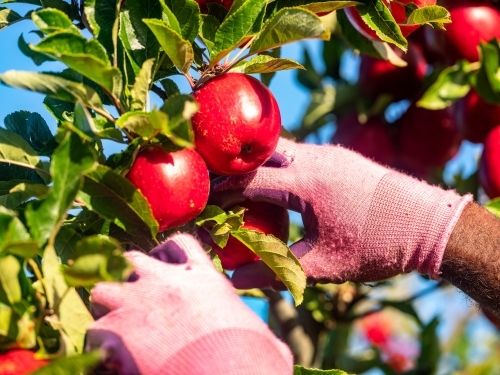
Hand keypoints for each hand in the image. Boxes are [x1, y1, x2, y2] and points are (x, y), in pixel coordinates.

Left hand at [86, 234, 292, 374]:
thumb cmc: (255, 365)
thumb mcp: (264, 340)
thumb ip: (255, 333)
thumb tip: (276, 348)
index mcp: (204, 279)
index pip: (179, 244)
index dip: (167, 255)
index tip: (164, 270)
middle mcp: (167, 282)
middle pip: (131, 258)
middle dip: (127, 276)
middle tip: (133, 301)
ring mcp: (139, 303)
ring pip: (101, 287)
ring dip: (105, 306)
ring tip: (116, 329)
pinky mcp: (117, 332)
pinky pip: (93, 331)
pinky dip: (99, 346)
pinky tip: (112, 361)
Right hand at [211, 138, 471, 288]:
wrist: (431, 224)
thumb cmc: (379, 246)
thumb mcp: (326, 266)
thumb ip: (279, 270)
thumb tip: (238, 278)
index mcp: (308, 184)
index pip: (249, 181)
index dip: (221, 192)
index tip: (203, 203)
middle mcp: (316, 158)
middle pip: (260, 154)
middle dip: (234, 168)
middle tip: (214, 185)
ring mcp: (329, 152)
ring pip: (280, 150)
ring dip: (258, 164)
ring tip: (241, 185)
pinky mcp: (340, 155)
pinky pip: (299, 153)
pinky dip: (280, 165)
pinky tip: (278, 185)